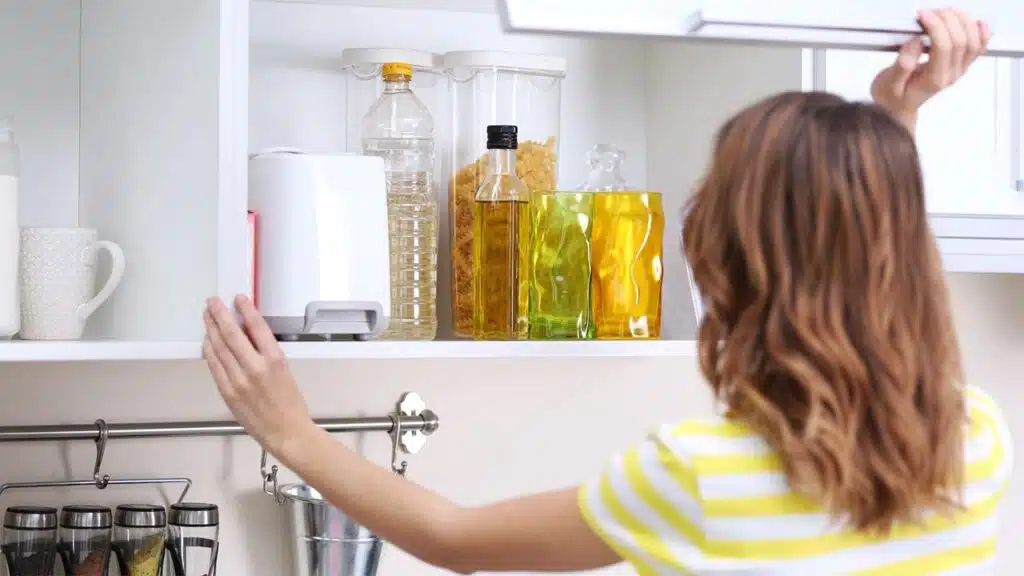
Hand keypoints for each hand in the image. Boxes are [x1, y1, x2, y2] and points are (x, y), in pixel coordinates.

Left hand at [202, 295, 315, 457]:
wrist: (286, 432)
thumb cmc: (290, 403)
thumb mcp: (284, 371)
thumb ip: (265, 353)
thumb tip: (247, 333)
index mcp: (275, 360)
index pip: (256, 327)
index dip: (245, 309)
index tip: (238, 298)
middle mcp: (255, 368)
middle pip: (232, 334)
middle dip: (220, 314)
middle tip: (213, 302)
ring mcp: (239, 381)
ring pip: (219, 348)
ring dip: (211, 329)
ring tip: (207, 316)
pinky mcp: (228, 392)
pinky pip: (214, 366)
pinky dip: (209, 351)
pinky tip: (207, 341)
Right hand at [871, 8, 989, 131]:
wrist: (897, 109)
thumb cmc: (892, 97)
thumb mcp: (887, 84)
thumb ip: (902, 65)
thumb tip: (914, 43)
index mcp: (933, 79)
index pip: (944, 47)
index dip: (936, 26)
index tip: (923, 15)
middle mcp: (950, 74)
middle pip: (961, 40)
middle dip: (948, 20)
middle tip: (931, 12)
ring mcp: (958, 70)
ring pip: (973, 41)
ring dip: (963, 22)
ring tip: (946, 13)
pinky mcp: (959, 65)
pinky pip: (978, 48)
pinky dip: (981, 33)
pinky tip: (976, 23)